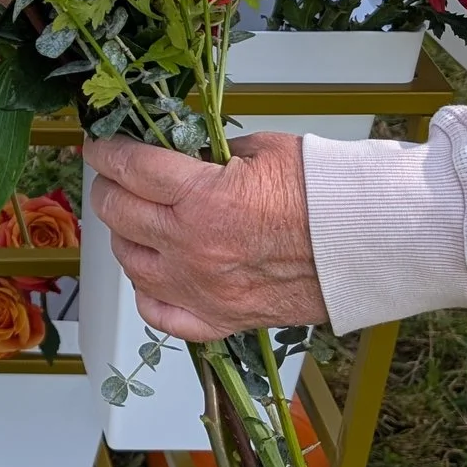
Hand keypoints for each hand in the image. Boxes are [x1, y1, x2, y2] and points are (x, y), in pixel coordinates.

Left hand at [84, 131, 326, 340]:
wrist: (367, 242)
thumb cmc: (323, 194)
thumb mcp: (259, 150)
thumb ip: (208, 154)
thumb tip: (177, 154)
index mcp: (202, 199)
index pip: (129, 168)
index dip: (106, 152)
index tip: (100, 146)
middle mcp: (191, 248)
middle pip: (118, 213)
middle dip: (109, 188)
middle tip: (115, 178)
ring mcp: (200, 289)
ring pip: (129, 262)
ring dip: (126, 235)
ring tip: (137, 220)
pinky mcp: (219, 319)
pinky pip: (159, 313)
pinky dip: (148, 291)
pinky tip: (153, 271)